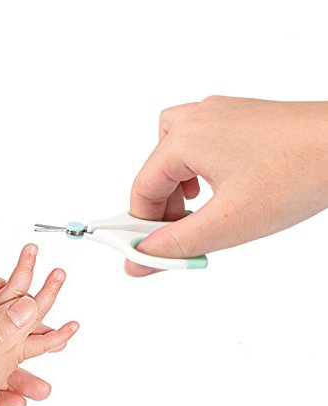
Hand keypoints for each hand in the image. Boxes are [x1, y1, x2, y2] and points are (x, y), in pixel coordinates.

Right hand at [127, 96, 327, 275]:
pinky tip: (214, 187)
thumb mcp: (227, 223)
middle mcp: (198, 118)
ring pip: (173, 151)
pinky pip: (198, 142)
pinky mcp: (238, 119)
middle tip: (175, 236)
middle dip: (160, 207)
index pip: (143, 188)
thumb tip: (140, 256)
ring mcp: (220, 114)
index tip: (148, 251)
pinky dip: (195, 168)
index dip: (142, 226)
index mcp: (186, 138)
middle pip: (155, 169)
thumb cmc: (299, 174)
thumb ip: (176, 243)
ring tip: (192, 211)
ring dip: (173, 183)